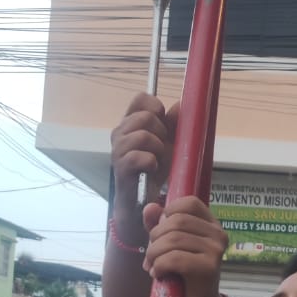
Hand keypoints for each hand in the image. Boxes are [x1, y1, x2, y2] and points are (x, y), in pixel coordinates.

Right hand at [111, 94, 178, 230]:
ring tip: (157, 160)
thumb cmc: (154, 168)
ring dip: (158, 149)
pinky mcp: (120, 166)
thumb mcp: (170, 142)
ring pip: (143, 135)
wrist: (143, 198)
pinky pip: (140, 156)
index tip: (163, 124)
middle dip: (161, 132)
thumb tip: (179, 105)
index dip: (156, 108)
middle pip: (146, 116)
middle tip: (161, 148)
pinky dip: (152, 162)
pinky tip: (152, 169)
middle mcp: (120, 131)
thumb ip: (174, 123)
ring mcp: (118, 148)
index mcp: (131, 121)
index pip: (141, 99)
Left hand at [143, 196, 227, 296]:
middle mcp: (218, 234)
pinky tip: (158, 274)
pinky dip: (158, 266)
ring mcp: (215, 250)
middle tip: (151, 256)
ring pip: (172, 239)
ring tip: (152, 266)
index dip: (169, 212)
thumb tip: (150, 207)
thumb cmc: (184, 276)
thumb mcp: (169, 246)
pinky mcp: (208, 268)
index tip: (161, 232)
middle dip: (155, 238)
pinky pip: (173, 258)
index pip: (189, 203)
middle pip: (176, 221)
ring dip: (154, 254)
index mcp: (211, 224)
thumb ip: (159, 225)